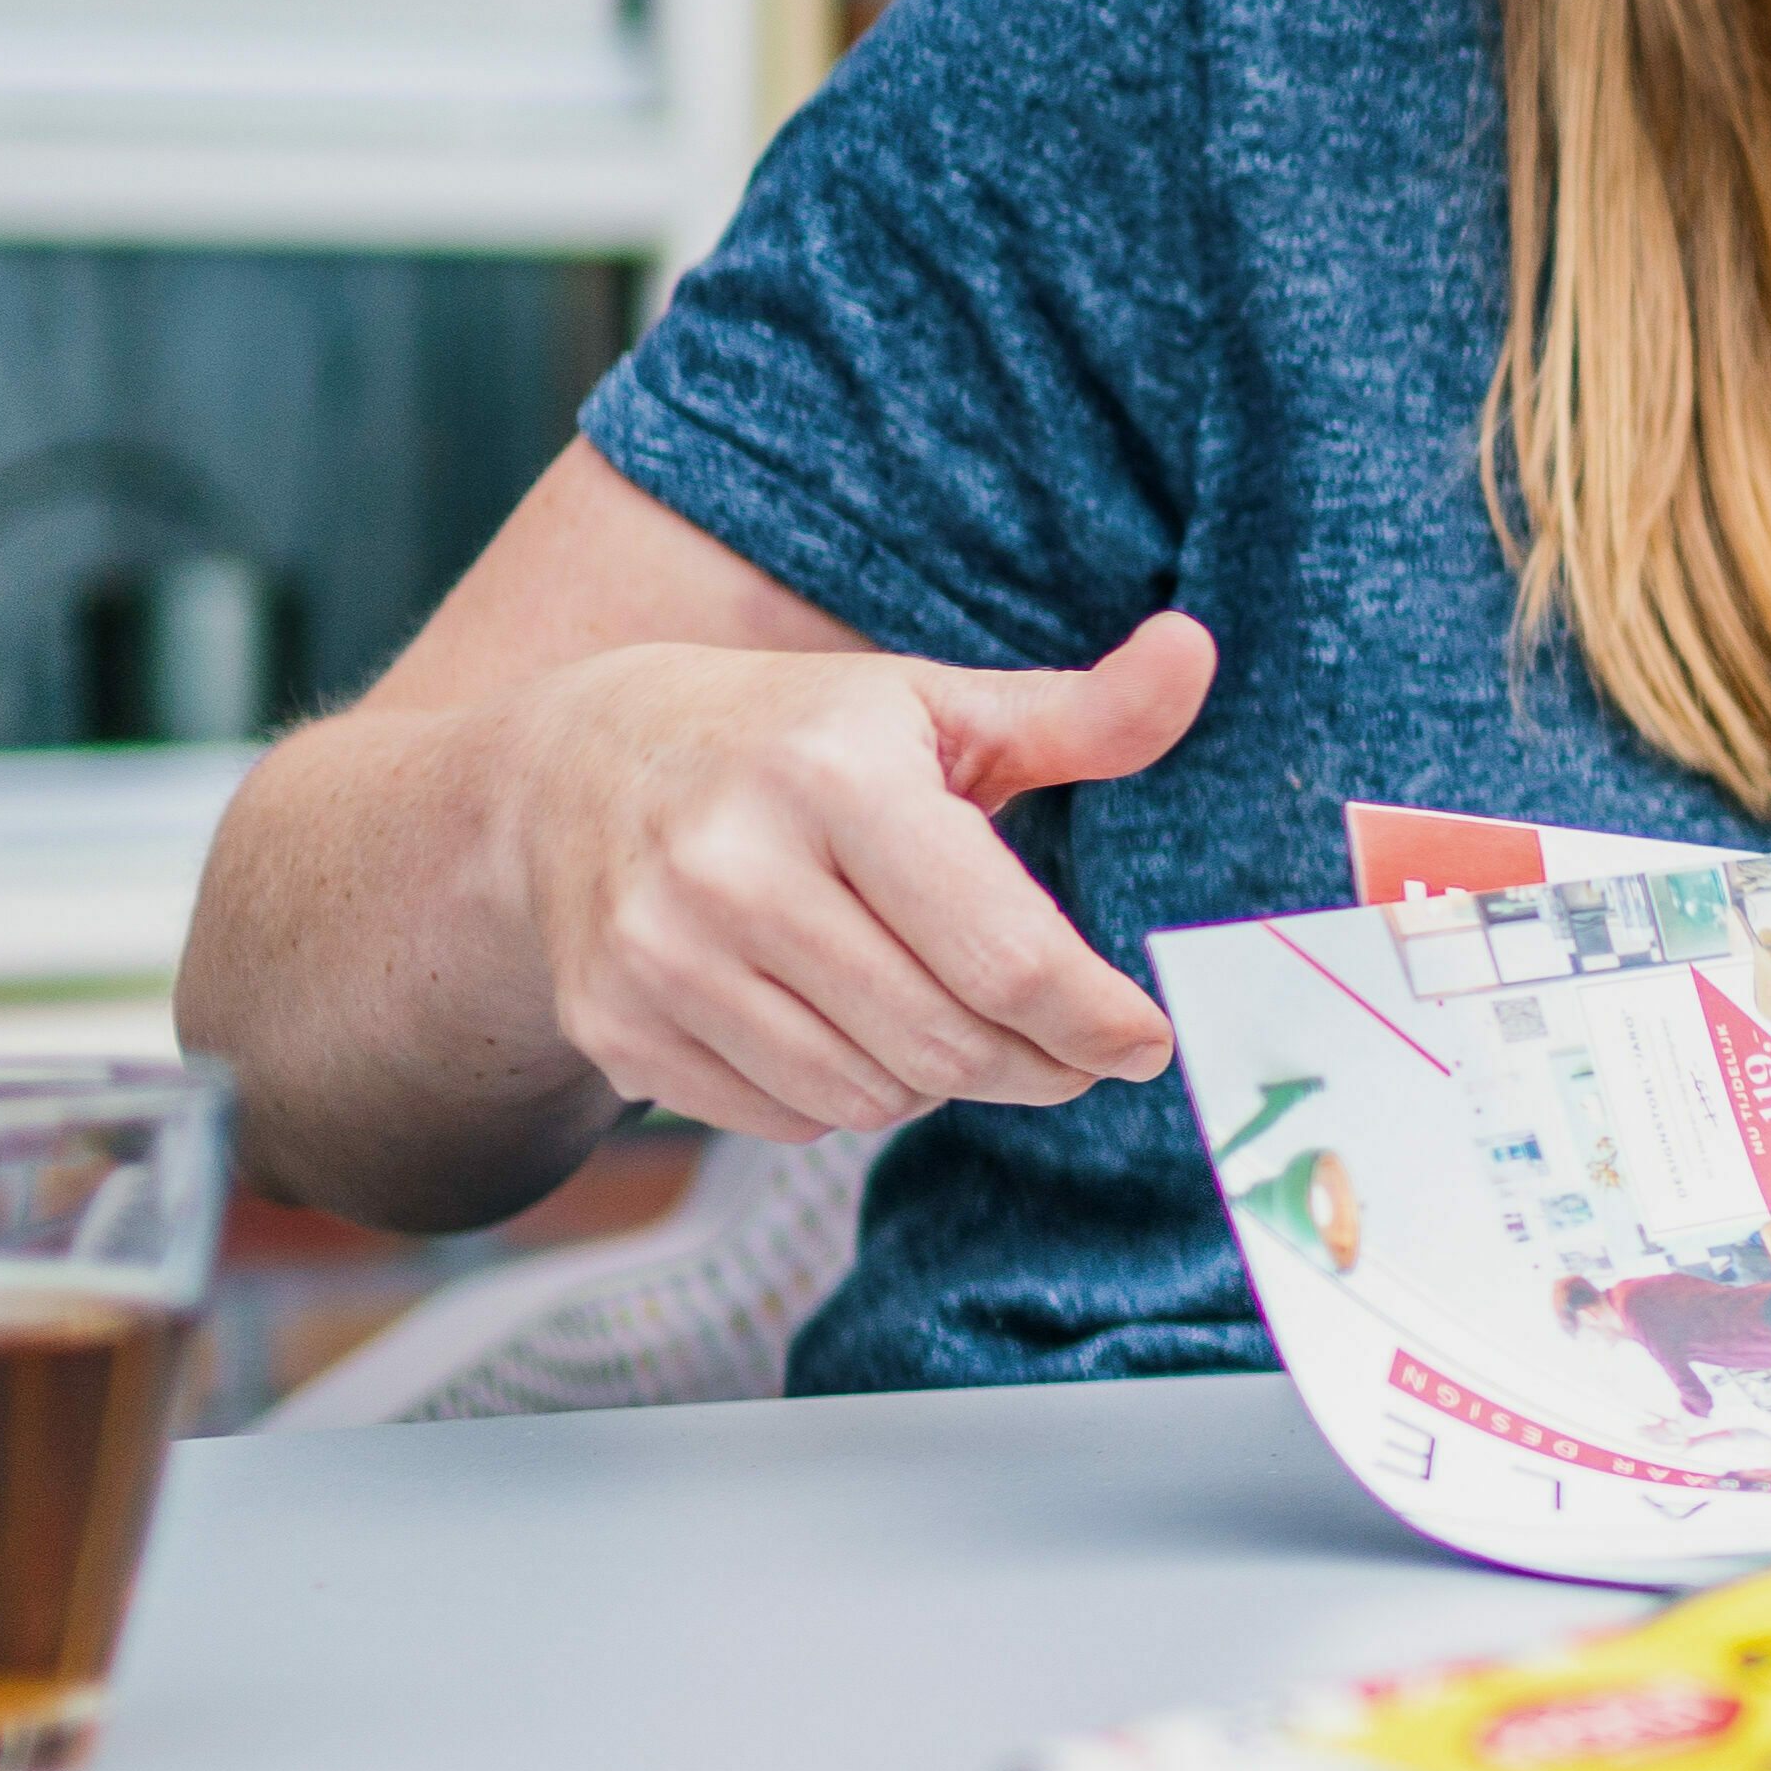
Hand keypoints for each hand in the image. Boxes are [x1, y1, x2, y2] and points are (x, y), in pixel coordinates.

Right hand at [499, 615, 1208, 1143]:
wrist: (575, 766)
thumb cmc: (796, 735)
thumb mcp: (935, 705)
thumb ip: (1081, 713)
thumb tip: (1195, 651)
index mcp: (835, 776)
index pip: (1003, 956)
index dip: (1094, 1020)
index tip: (1146, 1040)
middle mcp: (733, 869)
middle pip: (944, 1043)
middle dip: (1034, 1062)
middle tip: (1071, 1048)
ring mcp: (661, 957)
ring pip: (871, 1095)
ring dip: (938, 1077)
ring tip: (943, 1009)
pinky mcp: (616, 1027)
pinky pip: (789, 1119)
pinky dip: (846, 1093)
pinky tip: (843, 1019)